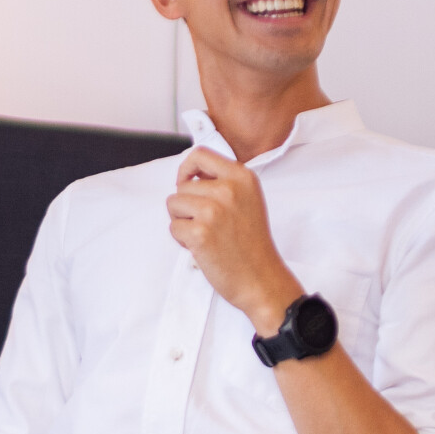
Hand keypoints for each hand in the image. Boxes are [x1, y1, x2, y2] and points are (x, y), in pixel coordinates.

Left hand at [166, 148, 302, 330]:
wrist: (261, 279)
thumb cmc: (252, 244)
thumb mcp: (248, 200)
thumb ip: (223, 182)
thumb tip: (190, 175)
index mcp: (242, 177)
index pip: (200, 154)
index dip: (186, 169)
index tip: (187, 183)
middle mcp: (229, 189)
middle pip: (182, 185)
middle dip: (186, 205)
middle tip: (207, 224)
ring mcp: (214, 210)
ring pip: (173, 204)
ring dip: (182, 221)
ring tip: (204, 235)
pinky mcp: (201, 232)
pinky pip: (173, 227)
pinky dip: (182, 239)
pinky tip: (201, 247)